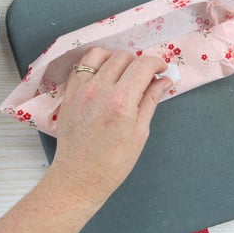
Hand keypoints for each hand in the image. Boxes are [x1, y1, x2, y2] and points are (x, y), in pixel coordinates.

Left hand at [48, 47, 171, 207]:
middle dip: (139, 63)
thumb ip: (150, 101)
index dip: (157, 63)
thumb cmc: (112, 163)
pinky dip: (95, 63)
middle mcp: (100, 90)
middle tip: (145, 77)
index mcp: (121, 102)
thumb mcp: (140, 133)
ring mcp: (81, 89)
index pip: (143, 65)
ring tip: (123, 73)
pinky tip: (103, 75)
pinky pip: (82, 65)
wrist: (79, 177)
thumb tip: (164, 80)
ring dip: (116, 59)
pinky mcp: (69, 93)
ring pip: (101, 54)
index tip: (161, 70)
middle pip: (123, 57)